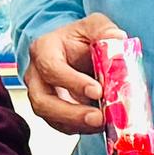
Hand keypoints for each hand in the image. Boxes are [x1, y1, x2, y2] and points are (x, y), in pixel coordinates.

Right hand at [22, 13, 118, 135]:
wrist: (75, 50)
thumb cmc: (81, 38)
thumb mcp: (94, 26)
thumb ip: (104, 30)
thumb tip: (117, 38)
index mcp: (43, 49)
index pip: (51, 68)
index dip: (73, 82)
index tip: (97, 91)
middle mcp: (36, 75)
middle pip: (43, 101)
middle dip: (71, 113)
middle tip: (98, 118)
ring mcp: (40, 95)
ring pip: (50, 117)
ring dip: (77, 124)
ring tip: (103, 124)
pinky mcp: (51, 111)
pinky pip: (61, 125)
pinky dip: (81, 128)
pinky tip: (99, 125)